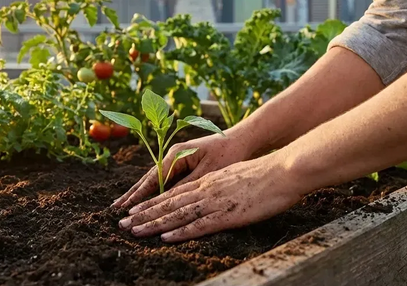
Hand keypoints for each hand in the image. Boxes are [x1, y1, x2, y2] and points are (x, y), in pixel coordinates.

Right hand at [111, 131, 256, 208]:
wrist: (243, 139)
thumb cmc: (228, 154)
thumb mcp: (208, 172)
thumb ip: (186, 185)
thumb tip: (167, 201)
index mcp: (177, 154)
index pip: (152, 178)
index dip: (138, 195)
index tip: (124, 208)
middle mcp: (173, 155)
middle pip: (148, 178)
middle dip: (132, 195)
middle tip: (114, 210)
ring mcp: (178, 159)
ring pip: (155, 180)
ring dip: (141, 194)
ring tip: (125, 207)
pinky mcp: (185, 164)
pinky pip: (166, 180)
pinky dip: (155, 191)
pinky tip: (147, 201)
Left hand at [117, 153, 301, 242]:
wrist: (284, 169)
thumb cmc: (265, 174)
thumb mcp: (235, 177)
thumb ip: (220, 186)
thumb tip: (211, 195)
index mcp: (208, 181)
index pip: (173, 193)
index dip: (151, 202)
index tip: (134, 209)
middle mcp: (206, 190)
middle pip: (168, 203)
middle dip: (143, 214)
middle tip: (122, 223)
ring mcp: (215, 202)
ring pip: (177, 214)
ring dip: (153, 224)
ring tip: (134, 231)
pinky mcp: (227, 214)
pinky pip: (199, 225)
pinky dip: (180, 232)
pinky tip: (165, 237)